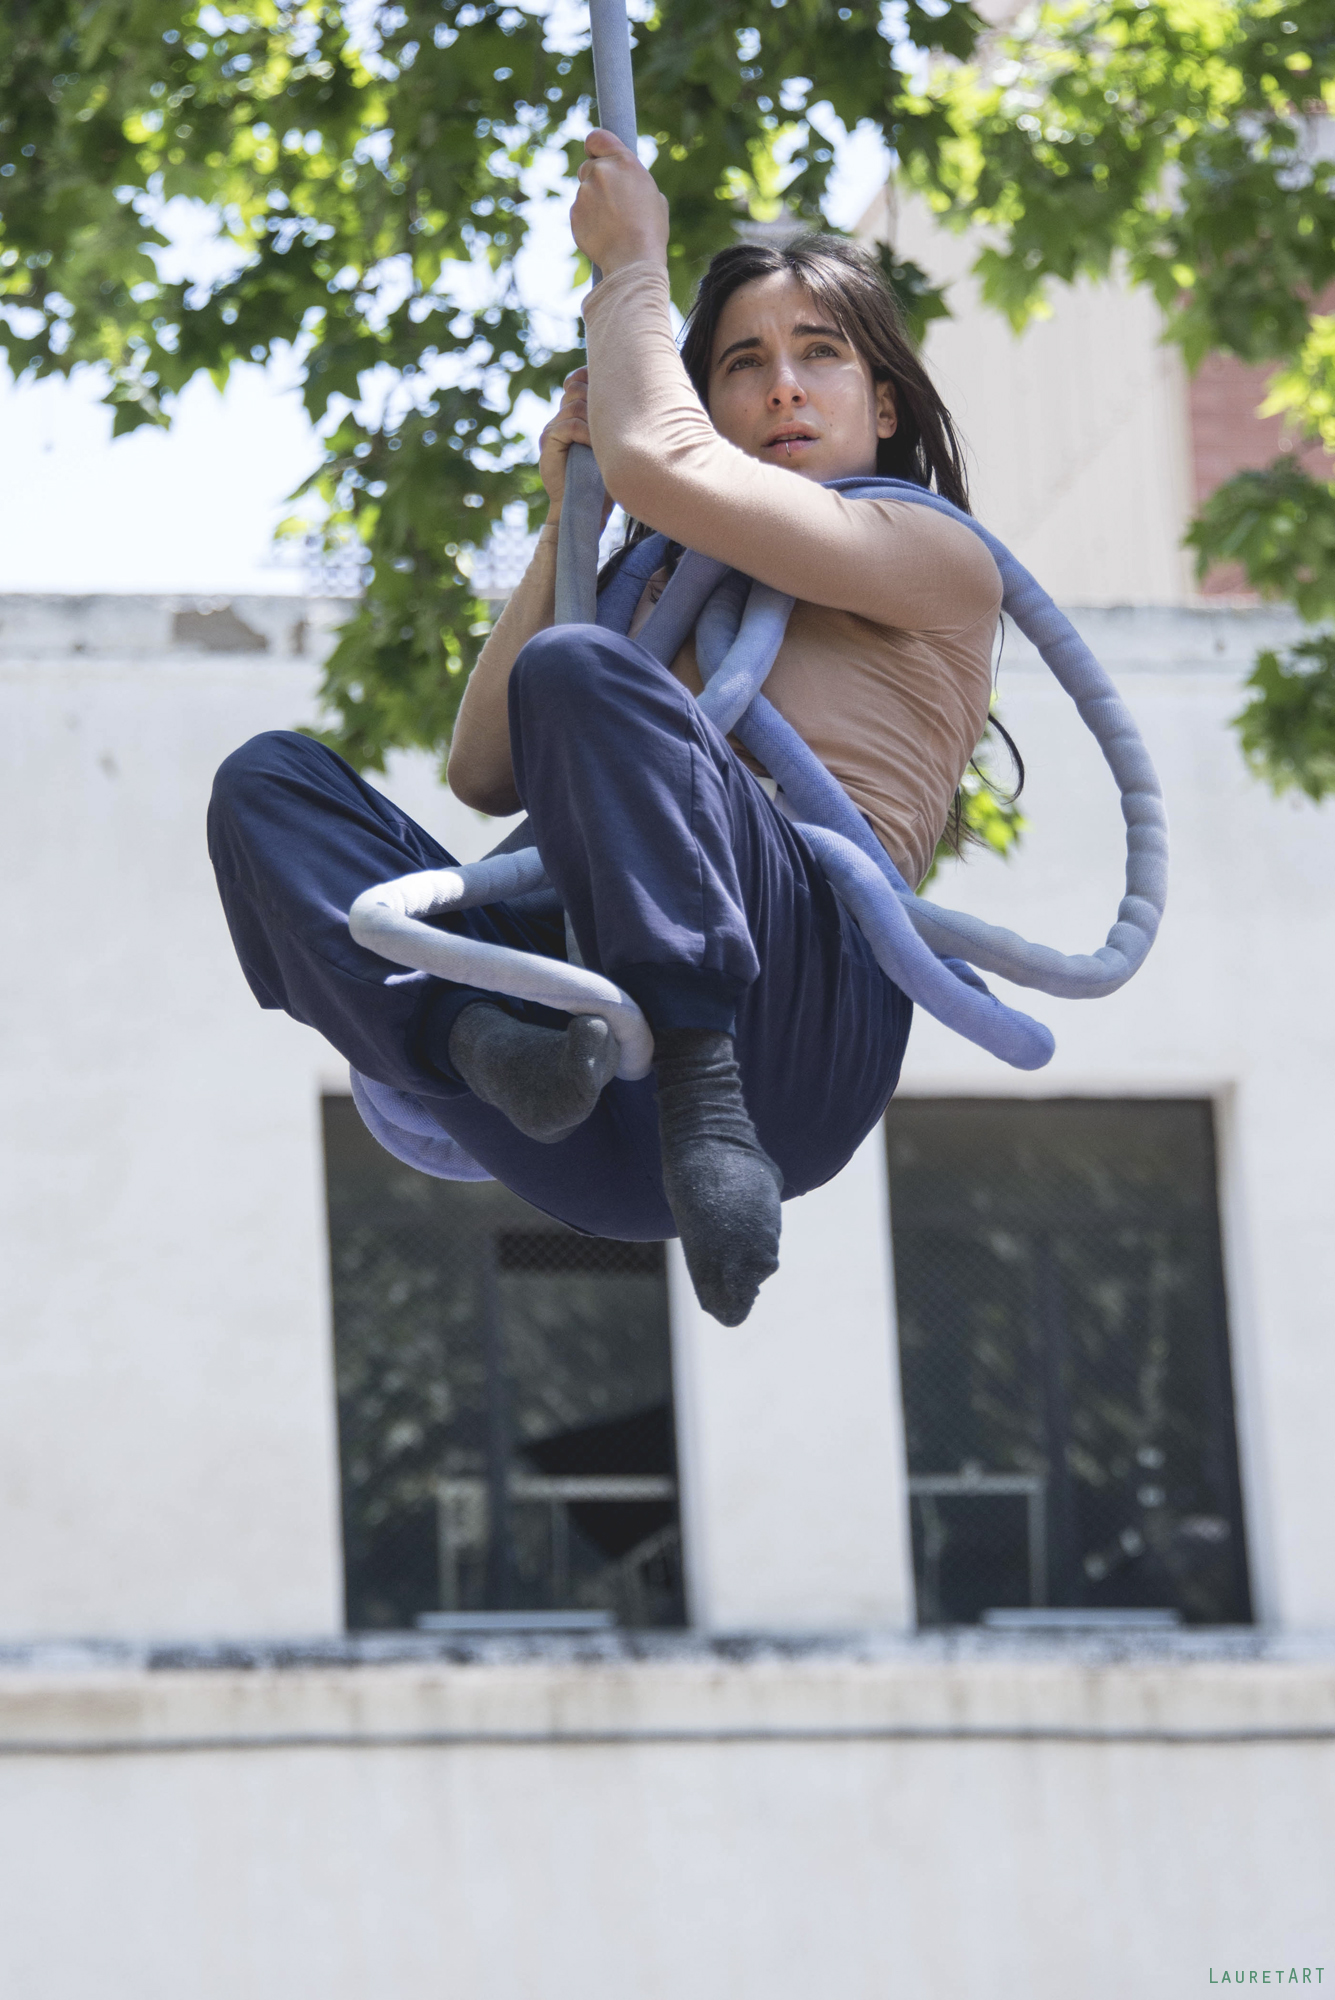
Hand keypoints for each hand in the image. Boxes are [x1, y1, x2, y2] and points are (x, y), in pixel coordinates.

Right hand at [538, 367, 614, 524]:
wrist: (584, 508)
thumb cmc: (604, 481)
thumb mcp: (611, 446)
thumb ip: (613, 421)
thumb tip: (634, 394)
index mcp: (573, 416)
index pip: (575, 381)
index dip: (588, 377)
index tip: (610, 383)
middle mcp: (560, 419)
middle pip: (576, 388)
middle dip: (596, 399)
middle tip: (611, 421)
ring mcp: (552, 429)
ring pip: (574, 405)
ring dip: (593, 419)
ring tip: (602, 440)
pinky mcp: (548, 441)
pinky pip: (570, 424)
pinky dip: (586, 433)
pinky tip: (595, 447)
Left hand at [570, 128, 668, 276]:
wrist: (634, 260)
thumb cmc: (650, 230)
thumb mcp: (653, 196)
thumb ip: (633, 180)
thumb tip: (624, 183)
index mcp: (624, 162)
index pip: (597, 138)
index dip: (594, 146)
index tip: (594, 154)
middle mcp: (601, 172)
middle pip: (587, 167)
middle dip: (596, 180)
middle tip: (611, 202)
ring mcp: (584, 193)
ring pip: (584, 192)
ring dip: (593, 203)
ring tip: (612, 224)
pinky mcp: (574, 213)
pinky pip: (578, 213)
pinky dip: (587, 221)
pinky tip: (603, 234)